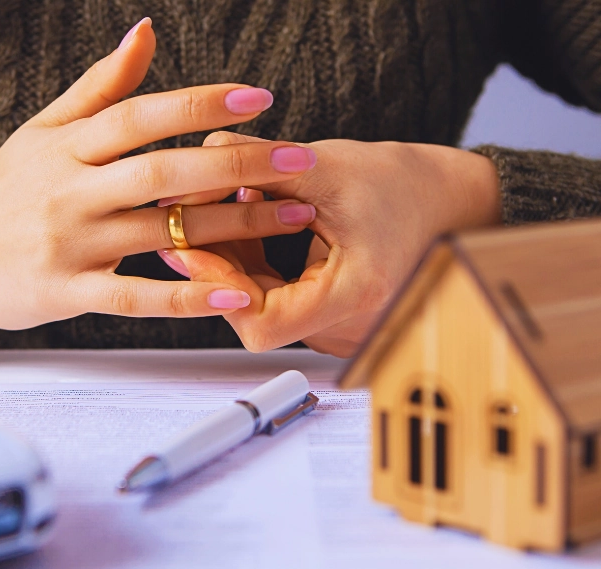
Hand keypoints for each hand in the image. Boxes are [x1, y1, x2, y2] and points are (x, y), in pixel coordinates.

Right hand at [0, 19, 316, 329]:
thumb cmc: (2, 190)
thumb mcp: (43, 131)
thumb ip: (99, 87)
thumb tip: (146, 30)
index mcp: (68, 145)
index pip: (141, 115)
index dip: (200, 103)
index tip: (259, 98)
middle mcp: (70, 190)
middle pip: (163, 170)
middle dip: (237, 163)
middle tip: (298, 160)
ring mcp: (70, 243)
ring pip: (161, 230)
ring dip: (233, 225)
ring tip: (291, 218)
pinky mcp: (68, 292)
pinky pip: (137, 296)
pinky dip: (188, 297)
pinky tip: (236, 294)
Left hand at [165, 134, 500, 355]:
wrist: (459, 205)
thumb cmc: (411, 188)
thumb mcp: (329, 166)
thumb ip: (260, 164)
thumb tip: (203, 155)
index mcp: (356, 294)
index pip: (262, 324)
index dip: (219, 288)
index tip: (194, 246)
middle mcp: (352, 327)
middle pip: (257, 316)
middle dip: (220, 268)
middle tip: (191, 223)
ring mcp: (346, 330)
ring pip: (267, 312)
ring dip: (237, 267)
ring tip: (223, 218)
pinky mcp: (340, 322)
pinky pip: (285, 306)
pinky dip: (261, 272)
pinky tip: (250, 232)